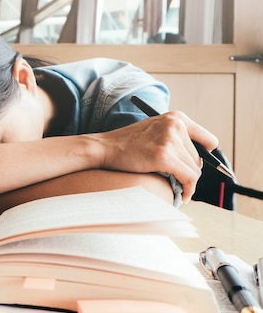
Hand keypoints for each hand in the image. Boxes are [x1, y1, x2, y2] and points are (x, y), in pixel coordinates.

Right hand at [97, 111, 218, 201]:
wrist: (104, 148)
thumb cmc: (126, 144)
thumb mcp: (155, 130)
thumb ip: (174, 138)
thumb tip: (198, 161)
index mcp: (176, 117)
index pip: (207, 140)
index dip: (205, 157)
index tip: (198, 168)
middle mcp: (176, 125)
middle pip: (199, 158)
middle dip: (189, 172)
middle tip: (178, 181)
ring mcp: (169, 140)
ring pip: (194, 170)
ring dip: (186, 182)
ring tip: (177, 188)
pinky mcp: (164, 156)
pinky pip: (188, 178)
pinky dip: (188, 189)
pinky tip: (183, 195)